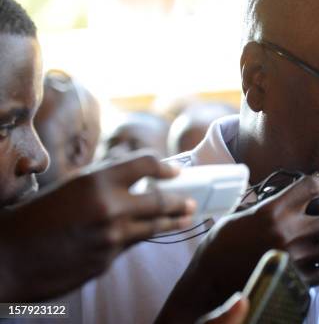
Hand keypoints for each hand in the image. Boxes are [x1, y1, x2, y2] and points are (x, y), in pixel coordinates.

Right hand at [0, 151, 194, 301]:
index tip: (176, 171)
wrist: (9, 257)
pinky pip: (127, 247)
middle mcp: (109, 209)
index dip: (164, 166)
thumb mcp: (72, 188)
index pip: (144, 165)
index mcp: (97, 182)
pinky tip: (133, 237)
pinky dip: (131, 240)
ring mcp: (111, 238)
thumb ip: (105, 183)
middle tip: (191, 202)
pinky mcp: (106, 261)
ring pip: (152, 228)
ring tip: (184, 219)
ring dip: (172, 223)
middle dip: (180, 201)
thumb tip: (135, 180)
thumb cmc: (37, 217)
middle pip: (160, 201)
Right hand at [156, 175, 318, 323]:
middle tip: (314, 224)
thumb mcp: (243, 214)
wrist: (210, 279)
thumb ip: (272, 206)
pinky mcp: (296, 281)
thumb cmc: (222, 244)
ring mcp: (295, 258)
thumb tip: (294, 197)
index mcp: (273, 210)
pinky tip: (306, 264)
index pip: (312, 187)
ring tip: (310, 246)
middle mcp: (288, 232)